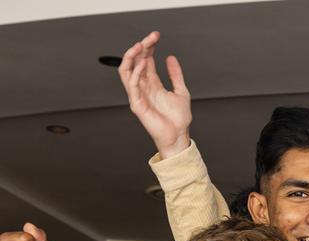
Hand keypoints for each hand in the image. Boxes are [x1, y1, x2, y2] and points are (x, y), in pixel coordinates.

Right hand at [119, 31, 191, 158]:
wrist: (178, 136)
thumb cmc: (178, 119)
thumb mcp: (181, 91)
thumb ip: (175, 75)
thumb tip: (171, 58)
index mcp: (152, 84)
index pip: (146, 60)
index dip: (149, 47)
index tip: (156, 36)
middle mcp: (143, 87)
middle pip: (136, 62)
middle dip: (141, 47)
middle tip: (150, 37)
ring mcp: (138, 95)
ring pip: (126, 71)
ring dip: (131, 57)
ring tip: (140, 45)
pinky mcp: (136, 104)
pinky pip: (132, 85)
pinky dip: (135, 73)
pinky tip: (142, 63)